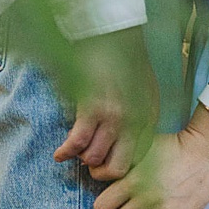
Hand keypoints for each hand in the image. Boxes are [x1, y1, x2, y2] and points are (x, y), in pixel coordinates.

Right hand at [53, 26, 158, 181]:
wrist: (116, 36)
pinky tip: (59, 153)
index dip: (119, 165)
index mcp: (148, 119)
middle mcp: (134, 122)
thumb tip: (127, 141)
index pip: (138, 160)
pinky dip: (65, 152)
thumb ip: (140, 118)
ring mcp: (114, 117)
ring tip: (76, 149)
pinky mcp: (93, 109)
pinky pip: (77, 143)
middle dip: (101, 172)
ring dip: (82, 157)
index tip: (107, 161)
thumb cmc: (129, 63)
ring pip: (94, 160)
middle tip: (89, 163)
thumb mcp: (146, 92)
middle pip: (118, 169)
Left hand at [92, 111, 208, 208]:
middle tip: (128, 208)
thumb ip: (118, 163)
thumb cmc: (172, 147)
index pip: (101, 207)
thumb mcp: (142, 148)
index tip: (115, 199)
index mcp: (135, 179)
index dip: (106, 203)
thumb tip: (92, 173)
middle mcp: (147, 198)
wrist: (207, 151)